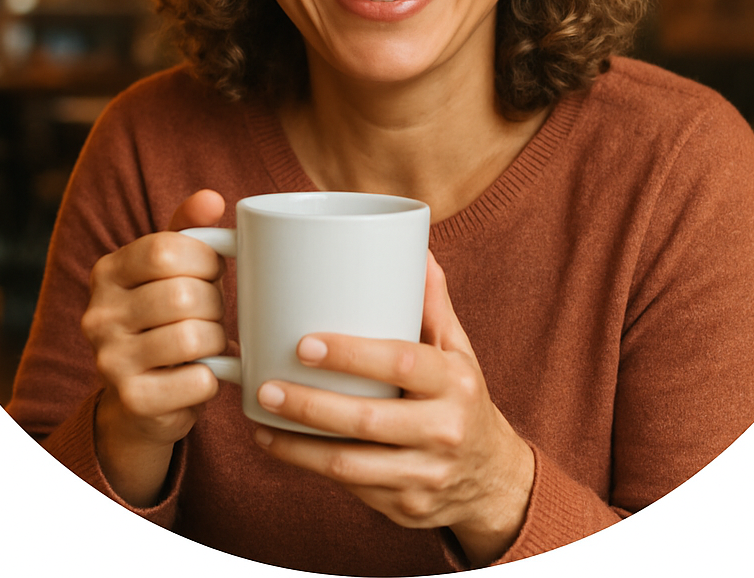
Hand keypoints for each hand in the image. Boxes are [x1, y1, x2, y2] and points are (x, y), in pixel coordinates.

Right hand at [81, 189, 227, 504]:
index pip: (165, 249)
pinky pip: (199, 380)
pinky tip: (204, 373)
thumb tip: (211, 198)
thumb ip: (189, 229)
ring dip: (216, 340)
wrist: (144, 399)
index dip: (204, 258)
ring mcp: (110, 360)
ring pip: (194, 337)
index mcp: (108, 272)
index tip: (213, 270)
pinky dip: (215, 377)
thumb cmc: (168, 317)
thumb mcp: (173, 269)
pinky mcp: (133, 400)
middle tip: (212, 313)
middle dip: (215, 304)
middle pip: (184, 295)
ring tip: (208, 342)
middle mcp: (99, 315)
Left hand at [250, 252, 534, 566]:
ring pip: (350, 465)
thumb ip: (432, 303)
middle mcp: (444, 429)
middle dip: (310, 406)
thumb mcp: (457, 350)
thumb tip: (416, 246)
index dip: (352, 354)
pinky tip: (279, 447)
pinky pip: (350, 489)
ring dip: (297, 446)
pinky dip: (309, 467)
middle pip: (367, 420)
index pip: (402, 362)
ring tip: (260, 419)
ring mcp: (424, 474)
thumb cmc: (463, 398)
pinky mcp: (404, 507)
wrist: (493, 478)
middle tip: (265, 386)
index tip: (305, 344)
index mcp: (454, 381)